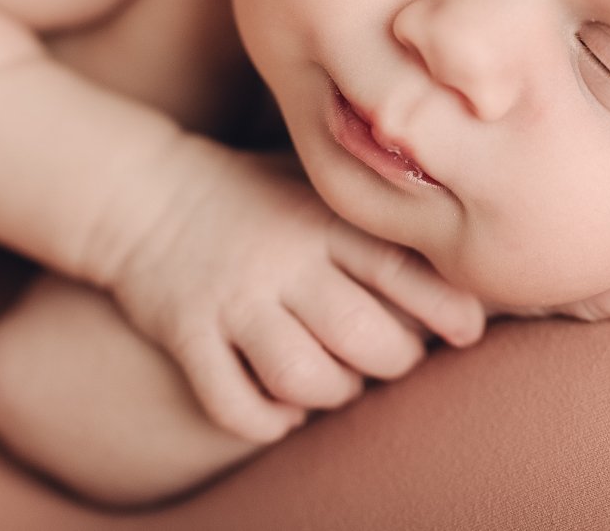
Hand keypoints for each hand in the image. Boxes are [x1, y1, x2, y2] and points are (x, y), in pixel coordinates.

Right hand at [104, 138, 486, 444]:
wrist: (143, 191)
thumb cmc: (251, 194)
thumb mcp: (313, 188)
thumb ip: (373, 221)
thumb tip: (460, 269)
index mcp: (319, 219)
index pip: (400, 267)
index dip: (446, 308)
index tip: (466, 329)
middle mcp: (280, 258)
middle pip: (362, 336)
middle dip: (392, 361)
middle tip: (390, 355)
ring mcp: (232, 298)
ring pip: (304, 378)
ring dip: (333, 394)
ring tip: (336, 381)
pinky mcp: (187, 333)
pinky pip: (233, 404)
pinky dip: (267, 421)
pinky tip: (281, 409)